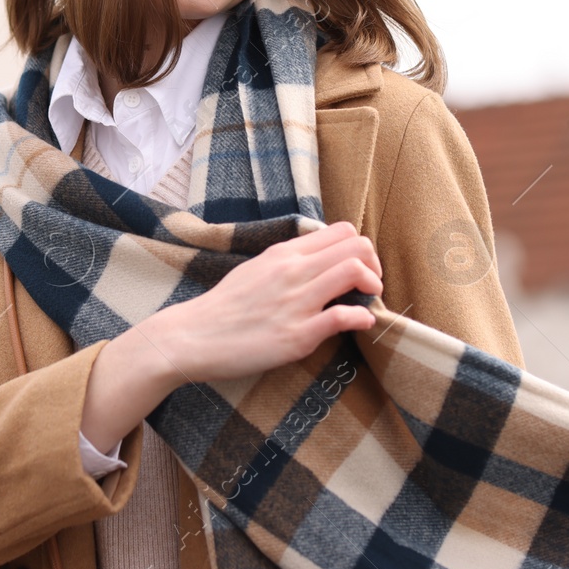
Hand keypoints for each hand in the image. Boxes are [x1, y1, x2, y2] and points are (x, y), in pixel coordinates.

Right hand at [143, 221, 382, 384]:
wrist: (193, 336)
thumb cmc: (225, 307)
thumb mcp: (256, 269)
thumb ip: (287, 262)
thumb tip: (317, 260)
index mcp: (284, 253)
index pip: (341, 231)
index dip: (361, 248)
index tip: (361, 267)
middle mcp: (293, 271)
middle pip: (356, 246)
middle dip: (374, 264)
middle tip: (371, 285)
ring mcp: (297, 302)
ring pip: (354, 272)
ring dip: (373, 286)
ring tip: (369, 301)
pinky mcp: (297, 335)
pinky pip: (343, 317)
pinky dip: (363, 319)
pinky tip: (362, 324)